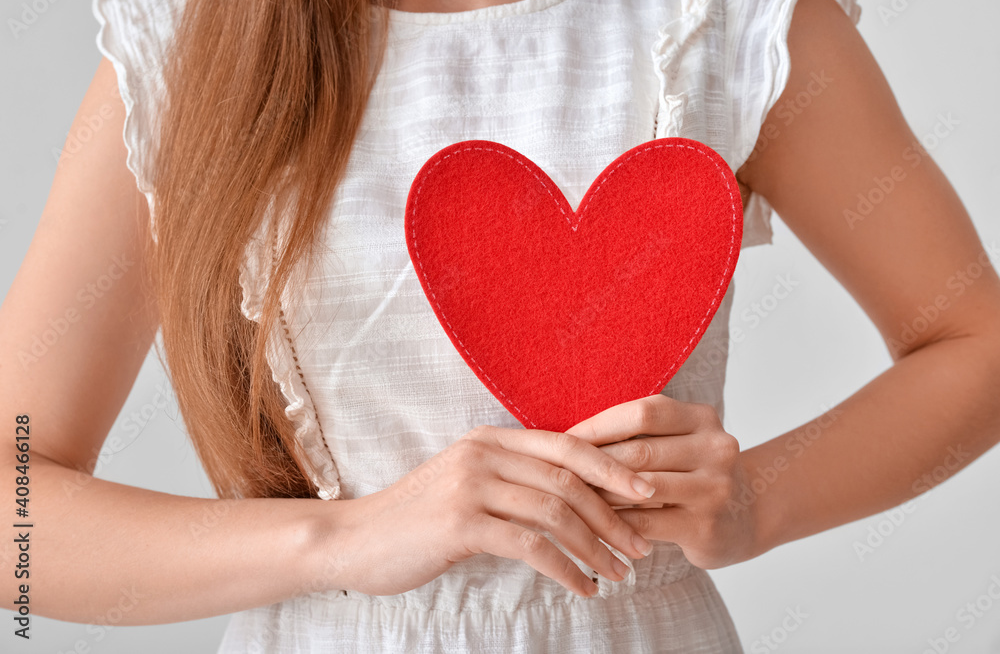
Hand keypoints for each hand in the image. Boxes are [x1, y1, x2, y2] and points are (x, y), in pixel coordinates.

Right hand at [334, 424, 656, 597]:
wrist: (356, 539)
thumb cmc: (417, 518)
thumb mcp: (467, 483)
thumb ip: (512, 478)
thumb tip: (573, 496)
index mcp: (492, 439)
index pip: (568, 445)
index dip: (614, 468)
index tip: (649, 493)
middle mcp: (485, 453)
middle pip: (570, 480)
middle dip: (614, 515)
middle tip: (642, 547)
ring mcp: (472, 486)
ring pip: (556, 512)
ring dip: (596, 547)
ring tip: (619, 573)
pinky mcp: (462, 523)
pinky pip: (531, 545)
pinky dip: (566, 569)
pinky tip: (583, 588)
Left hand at [564, 394, 756, 568]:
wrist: (748, 516)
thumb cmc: (694, 473)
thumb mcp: (679, 442)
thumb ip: (639, 434)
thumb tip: (568, 436)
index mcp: (703, 418)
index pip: (642, 414)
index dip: (598, 425)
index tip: (563, 440)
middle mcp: (715, 448)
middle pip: (638, 451)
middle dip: (592, 463)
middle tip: (556, 472)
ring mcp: (715, 488)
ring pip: (639, 488)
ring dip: (597, 494)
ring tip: (567, 498)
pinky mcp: (706, 526)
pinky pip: (645, 524)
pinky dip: (612, 524)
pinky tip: (590, 526)